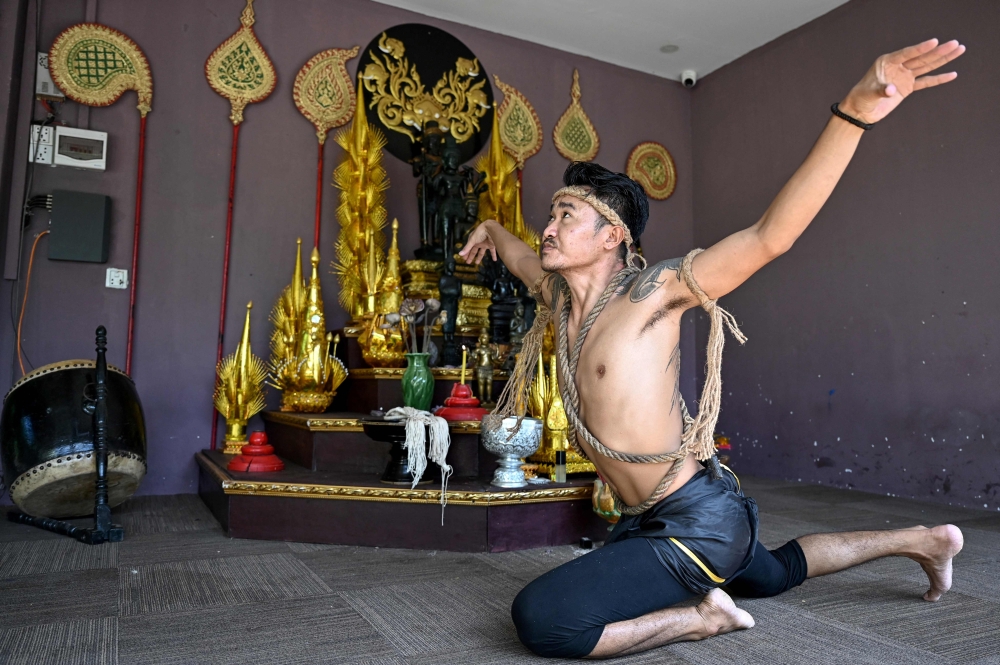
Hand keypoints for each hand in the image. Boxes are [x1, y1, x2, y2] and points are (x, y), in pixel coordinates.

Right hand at [458, 220, 497, 264]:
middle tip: (468, 262)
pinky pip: (492, 251)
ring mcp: (485, 244)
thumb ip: (467, 248)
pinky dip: (493, 255)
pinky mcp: (491, 245)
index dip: (466, 253)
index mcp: (473, 240)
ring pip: (481, 252)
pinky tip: (494, 260)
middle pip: (474, 251)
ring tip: (477, 263)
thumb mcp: (472, 240)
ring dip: (479, 257)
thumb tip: (459, 254)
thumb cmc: (480, 233)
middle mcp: (478, 242)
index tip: (464, 259)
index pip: (468, 248)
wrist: (491, 229)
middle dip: (471, 256)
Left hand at [841, 38, 964, 123]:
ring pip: (926, 66)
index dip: (920, 48)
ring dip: (942, 59)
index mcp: (887, 62)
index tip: (934, 41)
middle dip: (938, 51)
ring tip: (958, 50)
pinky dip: (938, 79)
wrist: (860, 111)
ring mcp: (904, 76)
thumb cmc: (860, 98)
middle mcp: (898, 66)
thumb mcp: (869, 93)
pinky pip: (925, 82)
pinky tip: (952, 74)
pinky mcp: (907, 87)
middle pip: (921, 58)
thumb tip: (891, 90)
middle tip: (955, 43)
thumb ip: (881, 90)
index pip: (907, 53)